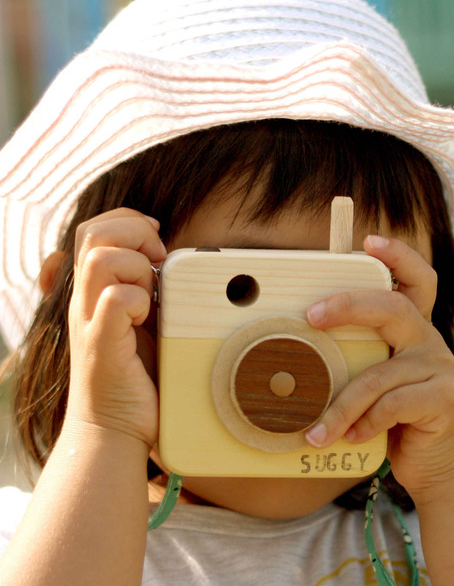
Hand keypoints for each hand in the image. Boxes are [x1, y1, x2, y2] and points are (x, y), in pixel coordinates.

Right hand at [66, 208, 166, 446]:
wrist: (115, 429)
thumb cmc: (135, 376)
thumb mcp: (143, 322)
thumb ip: (147, 290)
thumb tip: (168, 261)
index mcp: (96, 290)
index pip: (97, 229)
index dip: (129, 221)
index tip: (158, 243)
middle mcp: (86, 300)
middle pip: (95, 233)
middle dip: (136, 234)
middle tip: (158, 262)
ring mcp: (90, 321)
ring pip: (102, 259)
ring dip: (137, 269)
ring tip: (150, 296)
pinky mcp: (101, 344)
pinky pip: (115, 299)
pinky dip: (138, 302)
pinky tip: (147, 320)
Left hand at [305, 235, 453, 501]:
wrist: (440, 464)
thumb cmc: (396, 418)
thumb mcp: (377, 381)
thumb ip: (358, 361)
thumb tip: (300, 351)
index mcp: (413, 330)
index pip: (416, 280)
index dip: (398, 256)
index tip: (369, 241)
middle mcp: (429, 340)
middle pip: (393, 308)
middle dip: (349, 305)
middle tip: (311, 315)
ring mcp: (440, 368)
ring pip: (379, 374)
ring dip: (341, 405)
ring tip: (315, 430)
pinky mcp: (444, 400)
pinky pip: (392, 405)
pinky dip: (365, 423)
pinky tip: (351, 438)